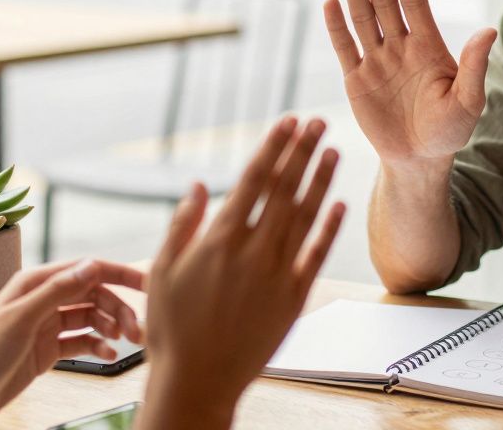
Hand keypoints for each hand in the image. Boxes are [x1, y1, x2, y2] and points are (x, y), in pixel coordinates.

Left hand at [0, 259, 145, 408]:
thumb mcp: (22, 317)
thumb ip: (58, 290)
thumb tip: (91, 265)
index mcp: (37, 282)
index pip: (87, 269)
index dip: (118, 274)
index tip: (145, 282)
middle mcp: (45, 299)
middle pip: (94, 294)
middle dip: (118, 309)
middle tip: (136, 329)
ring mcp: (48, 324)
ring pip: (91, 317)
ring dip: (111, 327)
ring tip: (125, 342)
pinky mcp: (49, 348)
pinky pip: (82, 341)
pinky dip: (98, 346)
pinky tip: (107, 354)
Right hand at [141, 117, 345, 427]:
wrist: (197, 380)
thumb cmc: (172, 328)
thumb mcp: (163, 272)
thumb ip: (183, 226)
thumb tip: (196, 186)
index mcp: (220, 239)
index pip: (254, 180)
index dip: (273, 147)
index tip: (287, 122)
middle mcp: (253, 251)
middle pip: (285, 189)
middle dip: (302, 151)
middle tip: (318, 122)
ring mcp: (277, 274)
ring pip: (305, 216)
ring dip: (320, 180)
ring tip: (333, 150)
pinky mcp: (294, 298)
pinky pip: (316, 255)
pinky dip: (329, 228)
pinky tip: (339, 204)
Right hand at [323, 0, 496, 170]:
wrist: (419, 161)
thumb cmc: (449, 131)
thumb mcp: (469, 101)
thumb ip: (474, 66)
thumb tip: (488, 31)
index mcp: (429, 47)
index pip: (414, 3)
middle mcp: (401, 48)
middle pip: (385, 3)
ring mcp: (377, 62)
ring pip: (363, 19)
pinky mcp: (357, 81)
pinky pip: (346, 48)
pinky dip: (337, 27)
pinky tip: (331, 3)